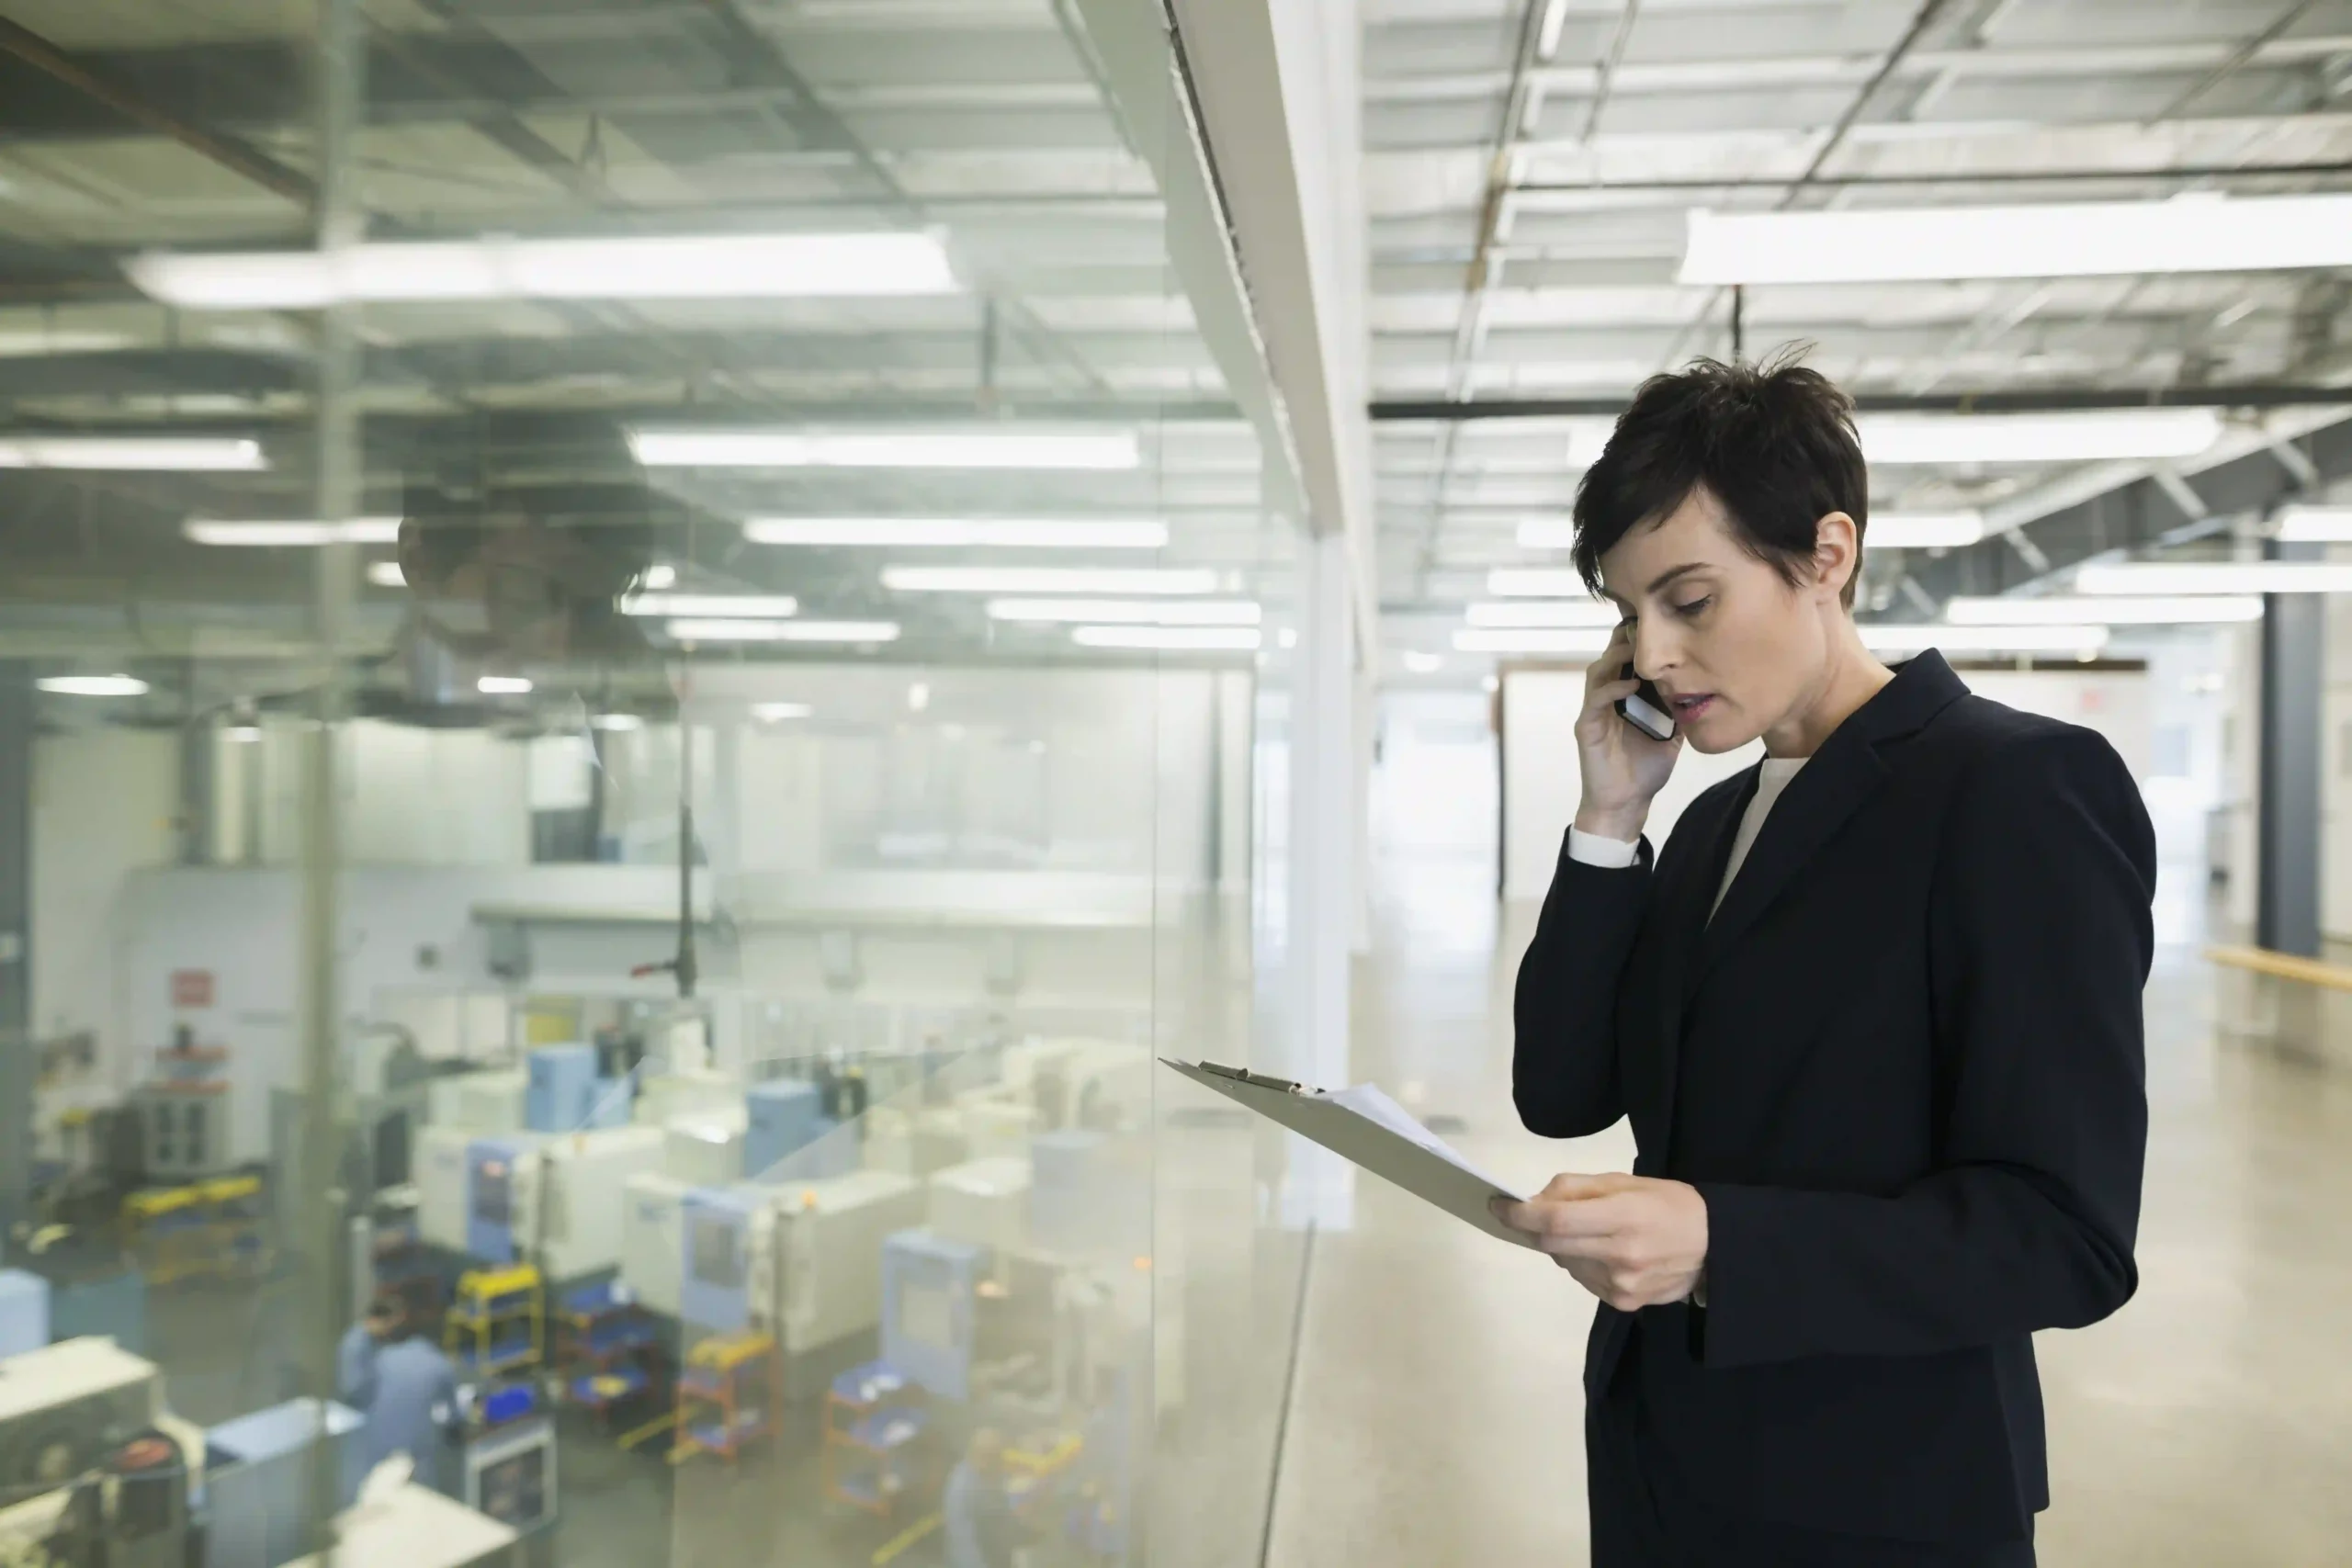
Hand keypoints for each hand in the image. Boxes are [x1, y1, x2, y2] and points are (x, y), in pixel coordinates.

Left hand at [1492, 1173, 1708, 1311]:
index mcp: (1623, 1216)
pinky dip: (1580, 1262)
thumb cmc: (1669, 1204)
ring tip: (1588, 1232)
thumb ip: (1578, 1188)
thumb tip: (1535, 1200)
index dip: (1520, 1214)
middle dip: (1534, 1228)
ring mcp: (1621, 1284)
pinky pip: (1583, 1279)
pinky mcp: (1624, 1303)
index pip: (1555, 1219)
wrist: (1715, 1247)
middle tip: (1531, 1214)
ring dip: (1561, 1246)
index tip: (1497, 1206)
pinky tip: (1602, 1252)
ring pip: (1565, 1263)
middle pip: (1553, 1244)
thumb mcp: (1626, 1181)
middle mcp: (1620, 1255)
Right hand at [1573, 623, 1679, 842]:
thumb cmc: (1646, 770)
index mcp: (1625, 696)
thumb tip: (1704, 688)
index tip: (1660, 626)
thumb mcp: (1672, 733)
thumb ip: (1679, 709)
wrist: (1627, 803)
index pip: (1626, 658)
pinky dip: (1612, 688)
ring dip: (1616, 658)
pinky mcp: (1586, 727)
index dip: (1638, 640)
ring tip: (1638, 652)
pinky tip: (1632, 685)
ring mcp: (1594, 711)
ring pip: (1597, 671)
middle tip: (1647, 628)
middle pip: (1609, 656)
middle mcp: (1606, 698)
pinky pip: (1595, 699)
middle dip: (1626, 640)